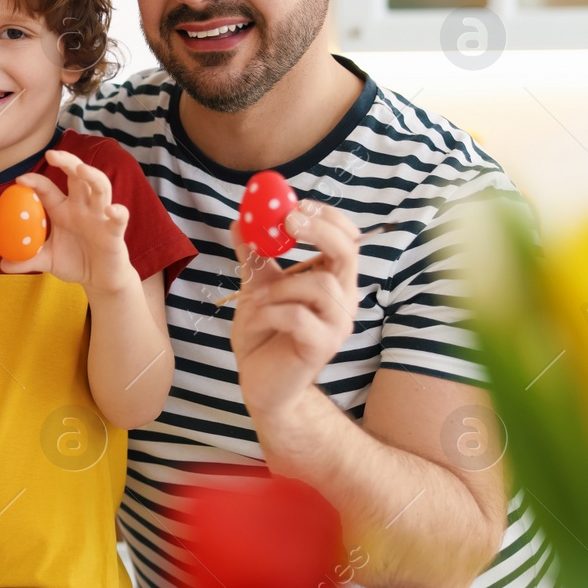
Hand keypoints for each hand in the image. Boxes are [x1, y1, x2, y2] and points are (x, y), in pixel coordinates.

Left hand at [2, 149, 136, 295]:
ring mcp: (100, 217)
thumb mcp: (47, 260)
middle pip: (77, 177)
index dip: (35, 182)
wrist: (99, 280)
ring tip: (81, 169)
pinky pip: (119, 218)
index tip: (20, 179)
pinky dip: (118, 212)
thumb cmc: (75, 262)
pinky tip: (112, 210)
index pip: (48, 189)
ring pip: (100, 188)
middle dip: (66, 162)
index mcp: (62, 210)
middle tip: (51, 154)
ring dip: (92, 176)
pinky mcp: (114, 232)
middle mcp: (82, 207)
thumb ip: (26, 260)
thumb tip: (2, 264)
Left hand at [230, 201, 359, 418]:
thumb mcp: (256, 290)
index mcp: (333, 281)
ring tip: (257, 300)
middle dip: (319, 231)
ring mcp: (337, 324)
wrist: (260, 383)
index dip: (328, 217)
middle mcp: (343, 300)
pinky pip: (298, 316)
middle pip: (348, 252)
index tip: (297, 203)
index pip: (348, 239)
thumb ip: (254, 259)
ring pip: (320, 285)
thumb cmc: (264, 336)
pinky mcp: (322, 346)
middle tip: (288, 221)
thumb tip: (239, 221)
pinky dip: (270, 312)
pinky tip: (256, 320)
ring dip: (281, 286)